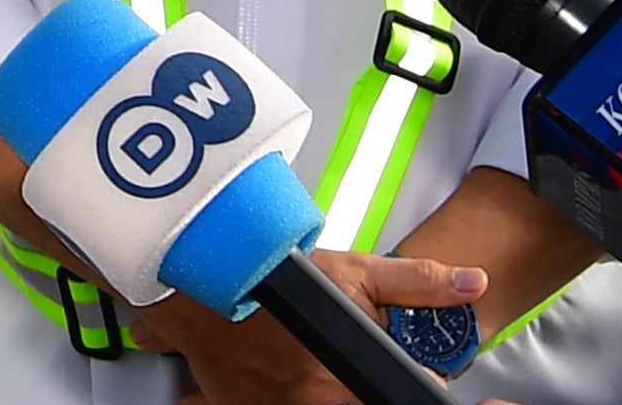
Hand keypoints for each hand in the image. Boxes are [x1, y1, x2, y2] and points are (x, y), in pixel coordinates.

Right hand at [134, 251, 485, 404]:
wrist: (192, 280)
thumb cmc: (268, 275)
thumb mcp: (353, 272)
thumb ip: (418, 283)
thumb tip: (471, 284)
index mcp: (349, 384)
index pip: (404, 394)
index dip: (408, 378)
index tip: (395, 362)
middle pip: (359, 400)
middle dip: (355, 382)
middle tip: (333, 353)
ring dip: (318, 388)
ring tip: (303, 360)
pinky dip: (280, 392)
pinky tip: (274, 370)